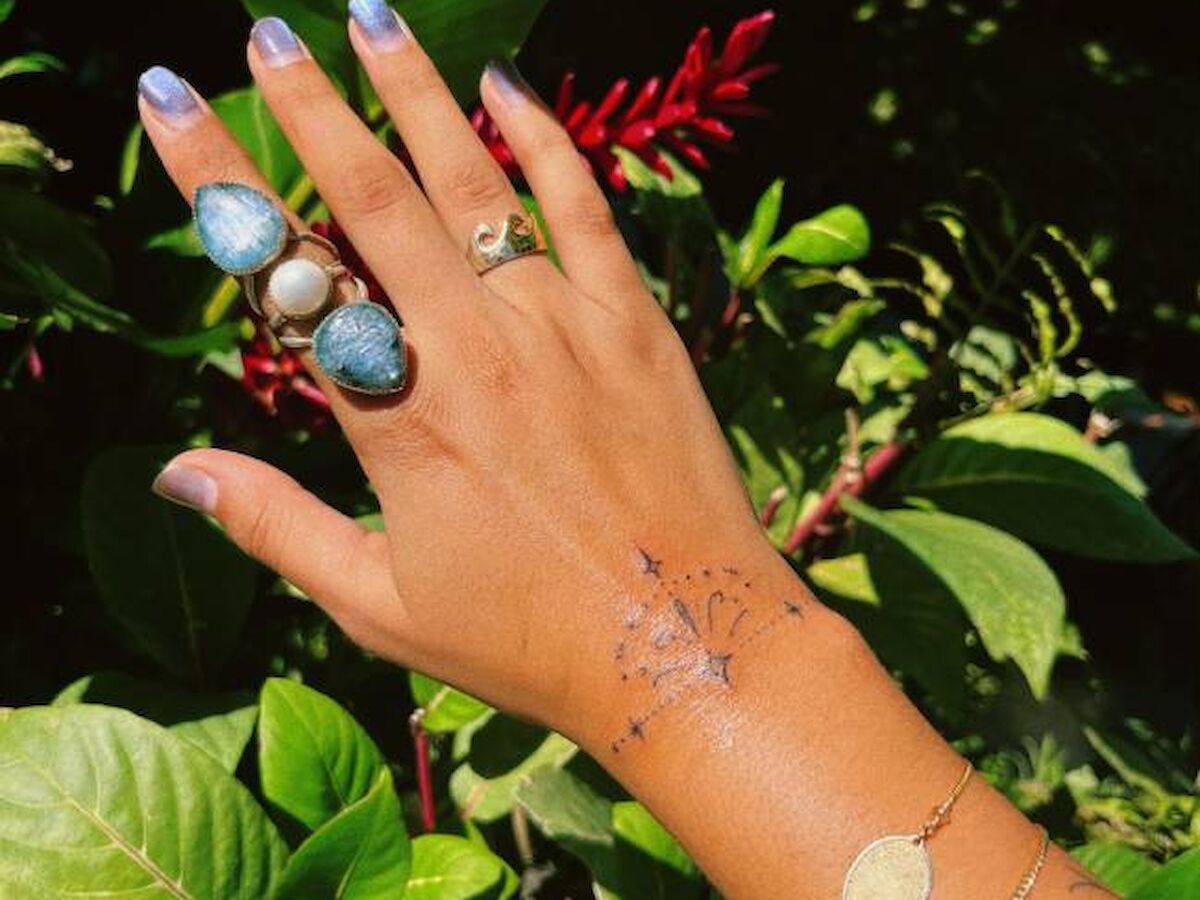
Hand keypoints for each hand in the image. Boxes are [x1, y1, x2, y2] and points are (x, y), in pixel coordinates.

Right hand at [140, 14, 793, 740]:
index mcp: (398, 421)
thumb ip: (275, 530)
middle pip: (369, 201)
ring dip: (413, 98)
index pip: (286, 277)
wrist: (689, 645)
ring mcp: (563, 326)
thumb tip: (175, 473)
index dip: (218, 187)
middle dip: (306, 108)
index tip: (173, 111)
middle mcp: (474, 351)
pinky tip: (506, 88)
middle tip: (265, 37)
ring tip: (367, 21)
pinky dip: (545, 141)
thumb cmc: (531, 640)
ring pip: (471, 185)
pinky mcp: (636, 324)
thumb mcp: (380, 607)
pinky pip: (586, 207)